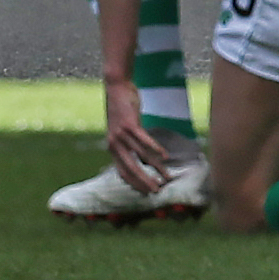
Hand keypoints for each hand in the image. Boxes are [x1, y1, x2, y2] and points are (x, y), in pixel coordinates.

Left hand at [103, 76, 174, 193]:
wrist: (116, 88)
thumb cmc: (121, 109)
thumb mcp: (121, 130)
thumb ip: (128, 144)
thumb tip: (142, 157)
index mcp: (112, 148)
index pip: (122, 173)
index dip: (135, 184)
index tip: (147, 192)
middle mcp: (114, 144)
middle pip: (130, 169)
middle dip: (144, 182)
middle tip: (157, 191)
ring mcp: (121, 135)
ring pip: (141, 157)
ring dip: (155, 168)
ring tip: (166, 175)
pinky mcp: (129, 125)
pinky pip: (144, 140)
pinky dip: (155, 149)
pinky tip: (165, 156)